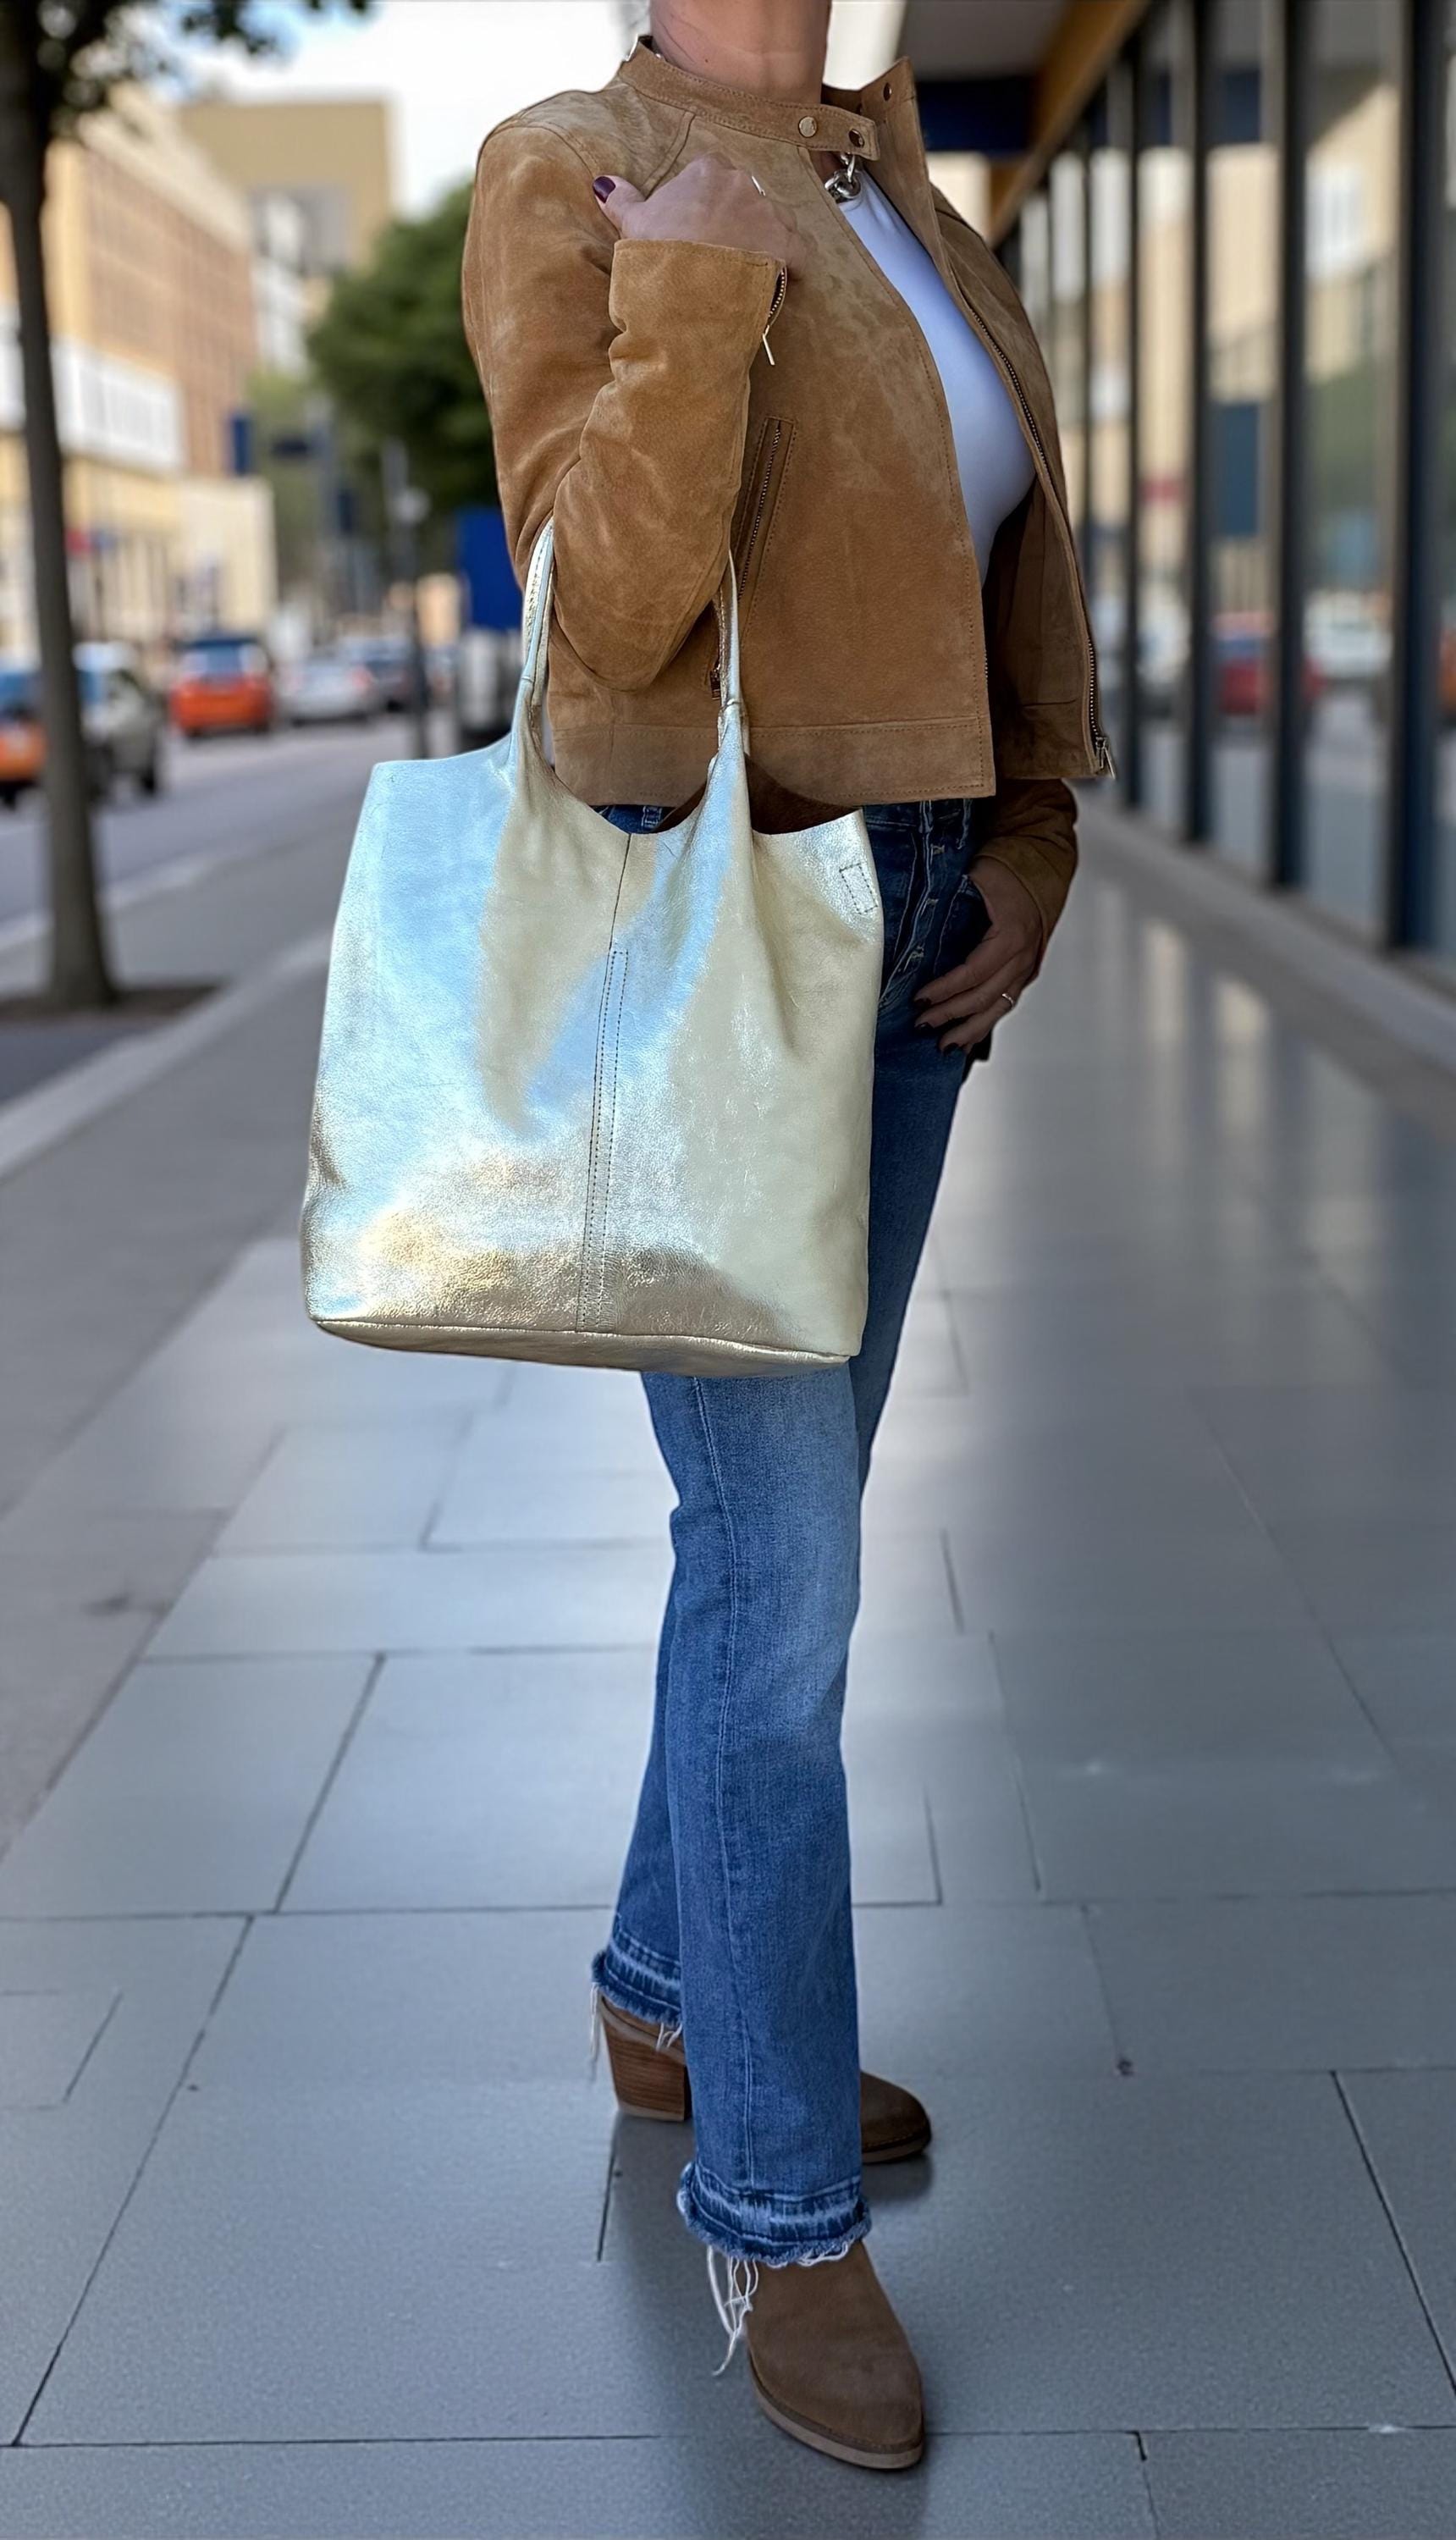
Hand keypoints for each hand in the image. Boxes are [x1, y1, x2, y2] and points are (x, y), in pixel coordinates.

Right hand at [593, 156, 803, 272]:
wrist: (683, 293)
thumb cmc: (657, 258)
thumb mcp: (633, 227)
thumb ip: (623, 199)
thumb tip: (603, 182)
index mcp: (705, 172)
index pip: (711, 174)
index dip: (705, 203)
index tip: (698, 227)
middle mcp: (742, 184)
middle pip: (746, 196)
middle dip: (738, 219)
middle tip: (722, 252)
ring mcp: (768, 214)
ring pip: (776, 219)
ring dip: (767, 239)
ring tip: (751, 266)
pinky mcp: (787, 247)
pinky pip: (802, 251)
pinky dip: (797, 264)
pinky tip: (787, 277)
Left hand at [915, 860, 1042, 1051]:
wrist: (1042, 865)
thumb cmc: (1009, 869)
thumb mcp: (977, 877)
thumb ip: (952, 900)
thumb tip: (916, 923)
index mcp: (1011, 935)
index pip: (973, 973)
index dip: (945, 990)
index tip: (919, 999)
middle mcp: (1022, 956)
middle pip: (984, 997)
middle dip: (950, 1014)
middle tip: (922, 1024)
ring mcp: (1026, 967)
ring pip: (998, 1009)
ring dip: (969, 1030)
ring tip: (943, 1045)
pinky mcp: (1025, 972)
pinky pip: (1005, 1004)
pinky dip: (985, 1023)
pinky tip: (968, 1040)